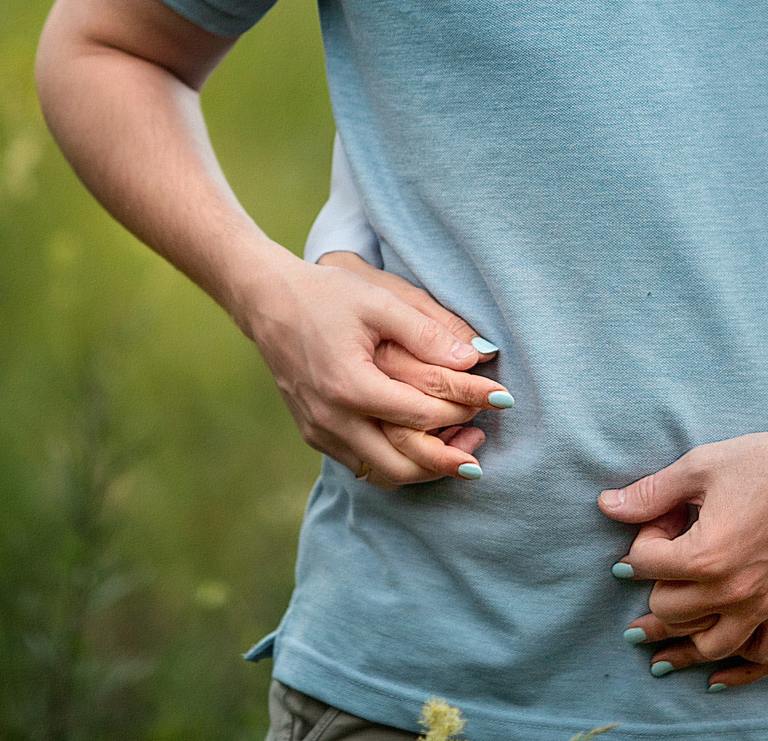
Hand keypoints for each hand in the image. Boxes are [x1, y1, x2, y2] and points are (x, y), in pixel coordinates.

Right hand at [235, 252, 506, 489]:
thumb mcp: (380, 301)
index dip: (466, 407)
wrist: (267, 301)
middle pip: (402, 463)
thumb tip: (477, 358)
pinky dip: (393, 461)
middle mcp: (331, 418)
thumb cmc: (326, 294)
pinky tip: (419, 443)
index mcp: (349, 385)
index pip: (421, 414)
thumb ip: (428, 331)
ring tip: (459, 450)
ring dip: (422, 468)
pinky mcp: (313, 433)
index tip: (500, 399)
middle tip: (481, 447)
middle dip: (448, 460)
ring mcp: (319, 430)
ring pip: (381, 472)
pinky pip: (360, 464)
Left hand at [597, 409, 767, 670]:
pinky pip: (765, 657)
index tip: (661, 519)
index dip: (643, 539)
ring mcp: (767, 607)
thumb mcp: (701, 467)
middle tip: (673, 550)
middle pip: (668, 608)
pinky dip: (739, 670)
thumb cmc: (765, 463)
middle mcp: (734, 592)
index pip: (644, 564)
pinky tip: (716, 676)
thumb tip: (606, 506)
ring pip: (708, 644)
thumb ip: (650, 493)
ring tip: (664, 630)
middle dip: (658, 581)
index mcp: (706, 555)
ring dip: (683, 635)